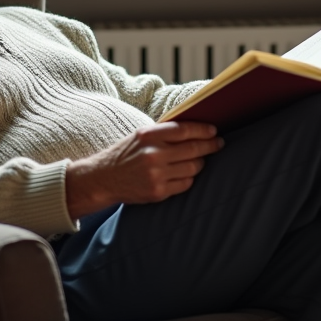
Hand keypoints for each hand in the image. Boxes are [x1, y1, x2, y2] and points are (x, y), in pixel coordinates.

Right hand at [65, 122, 223, 217]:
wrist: (102, 179)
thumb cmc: (125, 154)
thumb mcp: (140, 136)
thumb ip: (164, 133)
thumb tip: (196, 129)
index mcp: (148, 136)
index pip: (184, 130)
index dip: (203, 130)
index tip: (214, 131)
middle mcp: (153, 154)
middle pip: (193, 149)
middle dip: (210, 146)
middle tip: (218, 144)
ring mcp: (156, 175)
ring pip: (193, 167)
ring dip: (200, 163)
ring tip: (200, 159)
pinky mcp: (158, 192)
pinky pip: (185, 184)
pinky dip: (189, 178)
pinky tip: (186, 173)